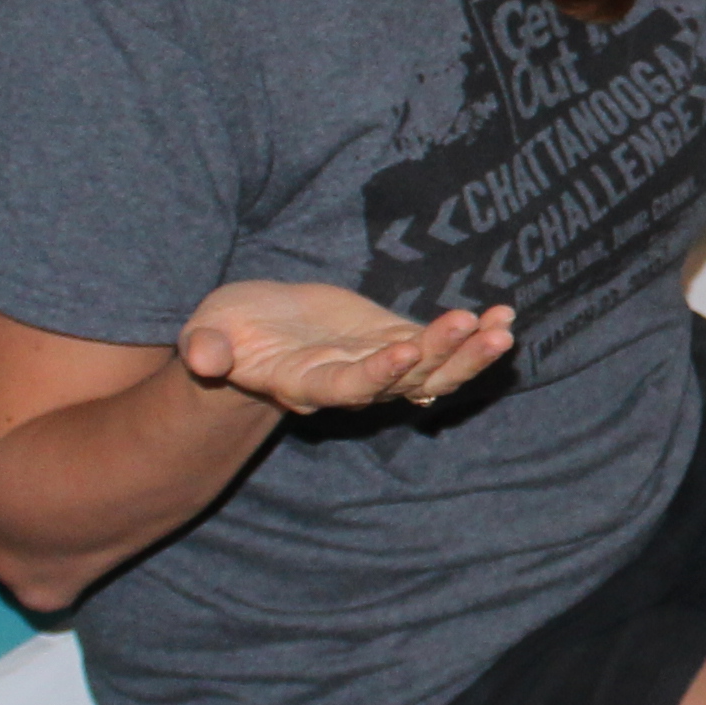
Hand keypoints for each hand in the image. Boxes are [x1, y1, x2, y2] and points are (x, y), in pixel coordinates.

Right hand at [177, 281, 516, 418]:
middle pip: (404, 381)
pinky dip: (471, 335)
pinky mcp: (394, 343)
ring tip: (504, 328)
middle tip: (484, 333)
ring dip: (470, 352)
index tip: (406, 352)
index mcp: (305, 384)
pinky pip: (440, 347)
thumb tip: (201, 360)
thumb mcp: (207, 331)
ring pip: (432, 370)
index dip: (377, 374)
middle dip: (445, 358)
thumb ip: (206, 349)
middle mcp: (349, 384)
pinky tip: (504, 316)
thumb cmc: (225, 330)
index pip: (347, 388)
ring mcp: (377, 367)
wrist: (252, 330)